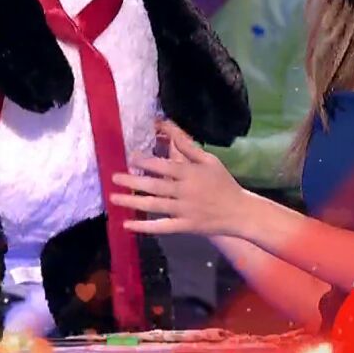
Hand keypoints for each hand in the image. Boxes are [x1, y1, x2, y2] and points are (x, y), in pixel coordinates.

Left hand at [110, 119, 248, 236]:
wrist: (240, 212)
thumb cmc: (223, 183)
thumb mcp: (208, 160)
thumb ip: (187, 145)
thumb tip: (166, 125)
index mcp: (191, 173)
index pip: (165, 166)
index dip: (146, 161)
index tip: (130, 157)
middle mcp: (186, 192)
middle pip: (155, 186)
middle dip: (133, 181)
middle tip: (113, 177)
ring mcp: (184, 211)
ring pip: (155, 206)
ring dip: (132, 202)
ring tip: (113, 198)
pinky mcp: (185, 227)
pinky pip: (162, 227)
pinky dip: (144, 227)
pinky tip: (127, 224)